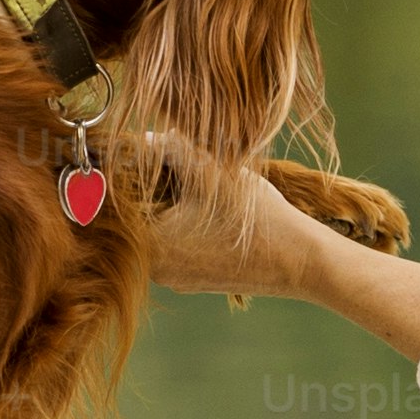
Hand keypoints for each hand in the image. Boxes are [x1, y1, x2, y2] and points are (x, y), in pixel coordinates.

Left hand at [127, 160, 328, 300]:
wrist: (300, 260)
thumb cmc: (253, 218)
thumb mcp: (209, 170)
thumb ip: (170, 148)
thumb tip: (146, 138)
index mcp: (150, 245)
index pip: (119, 203)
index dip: (127, 172)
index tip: (138, 152)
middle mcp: (156, 270)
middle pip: (140, 218)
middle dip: (153, 186)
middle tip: (170, 160)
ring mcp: (177, 279)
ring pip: (161, 231)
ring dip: (171, 203)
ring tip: (195, 180)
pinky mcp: (197, 280)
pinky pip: (180, 245)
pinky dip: (187, 223)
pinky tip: (210, 206)